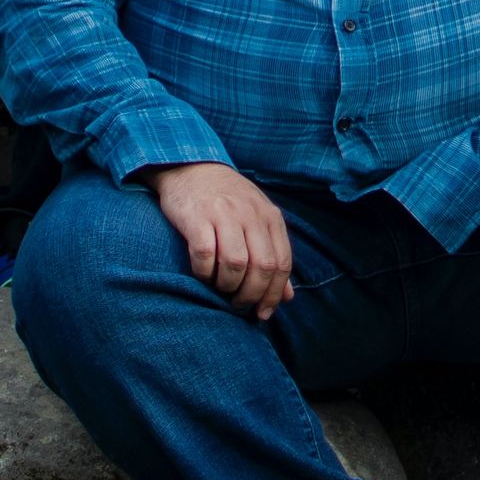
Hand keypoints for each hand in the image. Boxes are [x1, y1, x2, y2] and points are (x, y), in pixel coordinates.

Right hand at [143, 161, 293, 317]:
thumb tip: (288, 296)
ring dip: (228, 286)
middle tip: (239, 305)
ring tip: (220, 288)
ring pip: (236, 263)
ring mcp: (224, 214)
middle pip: (262, 267)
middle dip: (251, 295)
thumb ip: (273, 255)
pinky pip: (205, 254)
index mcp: (270, 217)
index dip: (274, 294)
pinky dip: (204, 272)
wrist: (191, 167)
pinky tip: (202, 274)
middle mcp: (250, 215)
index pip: (282, 263)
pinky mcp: (196, 217)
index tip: (262, 312)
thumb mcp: (256, 219)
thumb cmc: (227, 199)